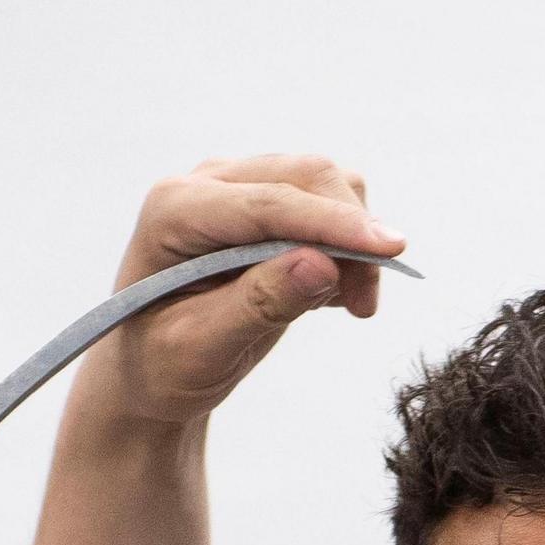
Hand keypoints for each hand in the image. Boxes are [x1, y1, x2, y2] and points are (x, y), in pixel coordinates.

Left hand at [81, 155, 401, 428]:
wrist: (153, 368)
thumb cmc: (164, 364)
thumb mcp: (202, 350)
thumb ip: (258, 305)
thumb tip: (322, 263)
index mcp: (174, 210)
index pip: (269, 203)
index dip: (334, 223)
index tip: (391, 248)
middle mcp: (206, 183)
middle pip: (306, 176)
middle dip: (351, 233)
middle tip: (365, 305)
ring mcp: (239, 185)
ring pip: (325, 184)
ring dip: (353, 241)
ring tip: (348, 304)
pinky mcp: (267, 201)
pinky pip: (327, 204)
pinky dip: (347, 245)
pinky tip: (333, 292)